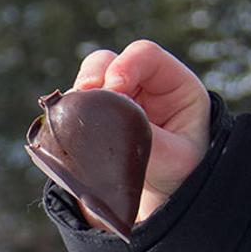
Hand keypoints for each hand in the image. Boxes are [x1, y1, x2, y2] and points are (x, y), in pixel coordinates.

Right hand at [71, 40, 209, 223]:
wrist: (167, 195)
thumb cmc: (184, 172)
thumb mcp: (177, 160)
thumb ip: (150, 141)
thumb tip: (114, 129)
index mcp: (173, 84)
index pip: (146, 56)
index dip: (126, 65)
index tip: (114, 87)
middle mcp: (142, 85)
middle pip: (109, 61)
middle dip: (93, 75)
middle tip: (83, 95)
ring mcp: (116, 99)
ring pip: (87, 80)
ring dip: (77, 95)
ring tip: (72, 116)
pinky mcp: (96, 116)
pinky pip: (75, 107)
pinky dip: (68, 115)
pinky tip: (66, 129)